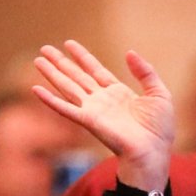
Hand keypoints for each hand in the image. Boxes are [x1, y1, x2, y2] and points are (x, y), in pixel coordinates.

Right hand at [31, 40, 174, 191]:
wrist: (153, 151)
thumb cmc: (159, 129)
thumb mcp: (159, 94)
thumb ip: (145, 72)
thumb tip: (129, 52)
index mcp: (118, 93)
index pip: (95, 70)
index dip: (82, 57)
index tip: (69, 43)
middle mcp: (102, 100)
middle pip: (77, 76)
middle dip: (61, 62)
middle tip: (45, 48)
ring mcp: (93, 110)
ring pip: (68, 87)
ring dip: (52, 74)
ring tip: (38, 60)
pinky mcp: (88, 121)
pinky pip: (65, 109)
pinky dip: (50, 100)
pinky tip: (36, 89)